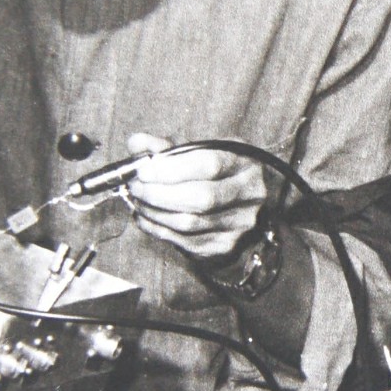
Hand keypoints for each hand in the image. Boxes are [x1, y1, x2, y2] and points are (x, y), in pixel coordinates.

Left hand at [123, 133, 267, 263]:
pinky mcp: (224, 247)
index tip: (143, 170)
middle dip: (159, 193)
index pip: (210, 165)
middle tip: (136, 187)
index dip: (172, 169)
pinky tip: (146, 217)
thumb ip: (168, 147)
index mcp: (245, 163)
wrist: (254, 206)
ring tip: (138, 200)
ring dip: (154, 212)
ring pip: (190, 223)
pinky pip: (184, 241)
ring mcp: (239, 225)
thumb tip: (136, 143)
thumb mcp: (203, 151)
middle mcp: (250, 196)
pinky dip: (157, 229)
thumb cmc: (221, 173)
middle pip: (201, 198)